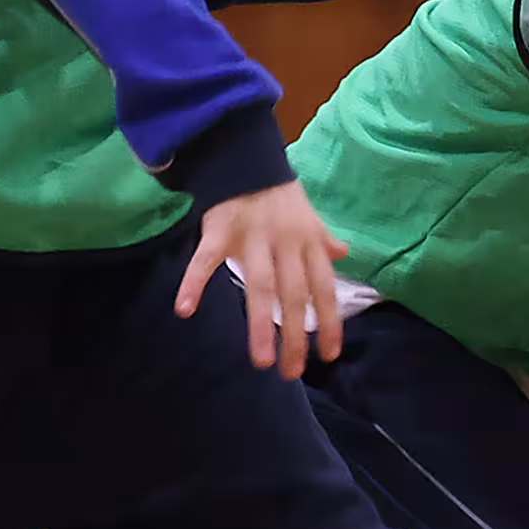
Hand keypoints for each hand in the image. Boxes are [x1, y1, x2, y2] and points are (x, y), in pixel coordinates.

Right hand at [181, 181, 347, 378]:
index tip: (329, 355)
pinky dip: (193, 282)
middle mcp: (285, 242)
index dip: (329, 321)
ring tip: (262, 361)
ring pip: (259, 285)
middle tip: (292, 373)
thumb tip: (343, 254)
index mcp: (308, 241)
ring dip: (261, 324)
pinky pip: (205, 259)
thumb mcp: (308, 214)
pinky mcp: (219, 229)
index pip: (323, 288)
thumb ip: (323, 239)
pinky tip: (184, 310)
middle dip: (295, 335)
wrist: (245, 155)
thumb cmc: (278, 193)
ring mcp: (252, 237)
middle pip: (293, 295)